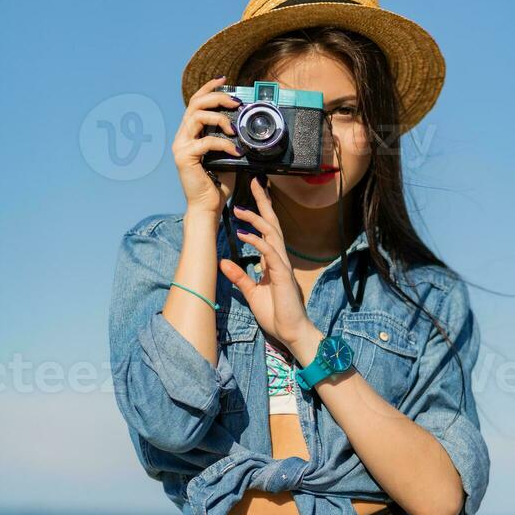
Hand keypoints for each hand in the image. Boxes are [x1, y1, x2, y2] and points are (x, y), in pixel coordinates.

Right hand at [171, 75, 242, 216]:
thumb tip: (245, 127)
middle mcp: (182, 137)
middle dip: (217, 97)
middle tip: (235, 101)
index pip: (196, 103)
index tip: (224, 80)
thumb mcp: (227, 157)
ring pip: (197, 116)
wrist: (208, 207)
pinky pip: (207, 142)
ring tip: (235, 129)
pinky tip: (236, 151)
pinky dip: (224, 144)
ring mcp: (181, 146)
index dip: (209, 88)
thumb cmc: (217, 184)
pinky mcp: (185, 157)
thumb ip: (229, 141)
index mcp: (191, 134)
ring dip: (219, 118)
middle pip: (195, 103)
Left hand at [218, 177, 315, 350]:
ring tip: (240, 209)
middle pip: (273, 224)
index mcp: (273, 262)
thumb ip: (239, 277)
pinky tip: (243, 234)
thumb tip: (223, 262)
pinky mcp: (283, 275)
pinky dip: (257, 241)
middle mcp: (279, 259)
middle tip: (255, 182)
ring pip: (272, 233)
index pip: (267, 231)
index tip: (250, 197)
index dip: (260, 213)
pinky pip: (270, 252)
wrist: (291, 332)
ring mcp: (283, 265)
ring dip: (256, 219)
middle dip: (264, 203)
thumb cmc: (276, 314)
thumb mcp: (251, 293)